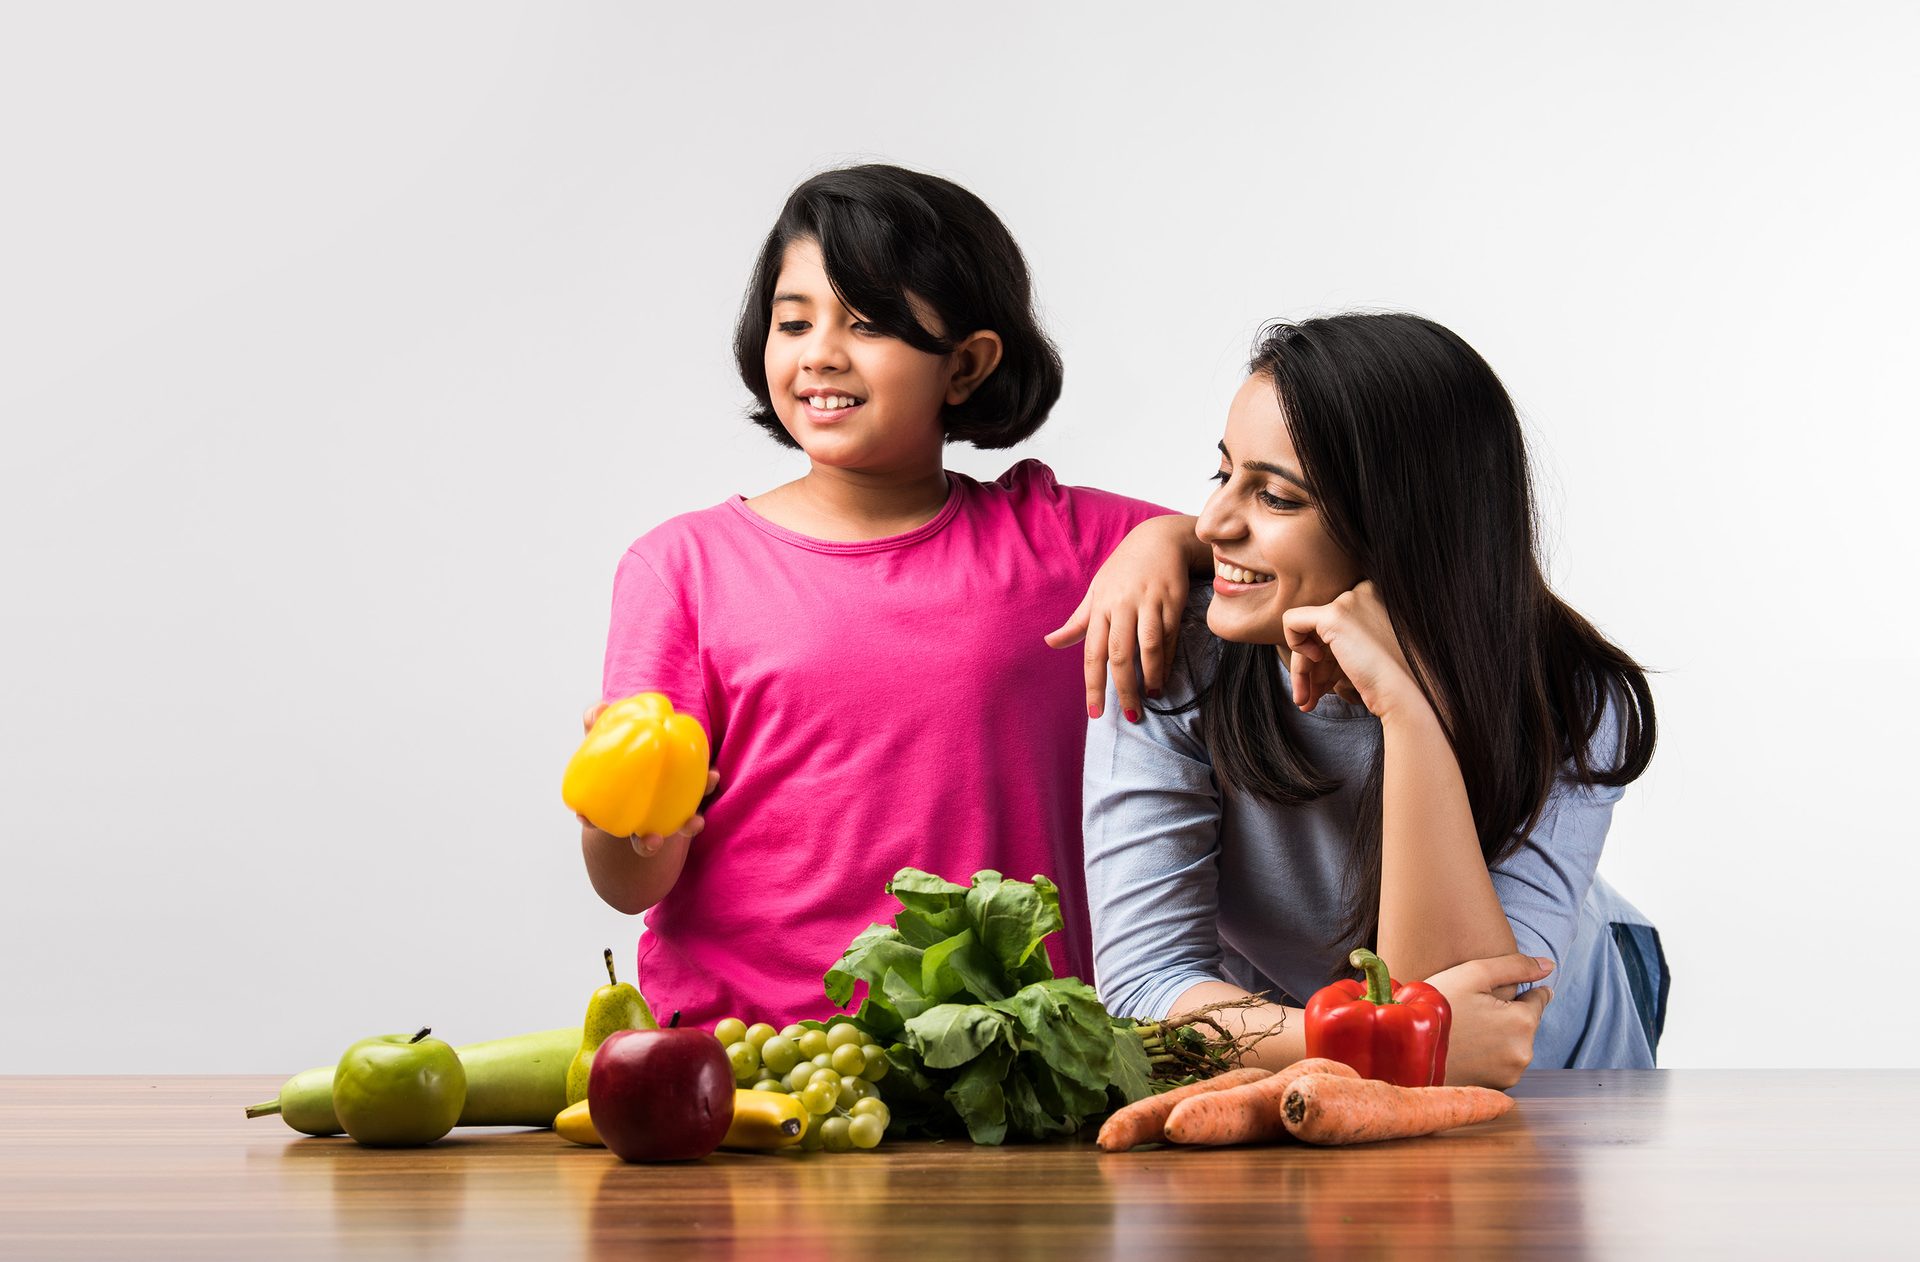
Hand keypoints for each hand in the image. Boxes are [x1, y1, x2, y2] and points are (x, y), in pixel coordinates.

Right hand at [576, 702, 719, 856]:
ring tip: (696, 822)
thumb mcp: (605, 738)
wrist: (653, 746)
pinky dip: (705, 785)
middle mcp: (643, 817)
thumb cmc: (621, 748)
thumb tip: (598, 709)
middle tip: (652, 839)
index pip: (595, 819)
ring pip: (678, 827)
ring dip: (687, 827)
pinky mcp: (694, 796)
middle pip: (641, 839)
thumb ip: (598, 725)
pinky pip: (703, 792)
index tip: (587, 820)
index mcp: (615, 806)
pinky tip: (713, 774)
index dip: (590, 821)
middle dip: (646, 844)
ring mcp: (669, 812)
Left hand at [1044, 517, 1192, 720]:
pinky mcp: (1173, 601)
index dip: (1093, 685)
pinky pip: (1169, 637)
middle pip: (1120, 654)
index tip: (1095, 713)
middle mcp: (1122, 605)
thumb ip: (1077, 622)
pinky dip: (1167, 660)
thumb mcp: (1096, 592)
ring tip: (1151, 697)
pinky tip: (1164, 676)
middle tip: (1130, 716)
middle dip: (1123, 689)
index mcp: (1100, 606)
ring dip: (1150, 676)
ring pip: (1148, 647)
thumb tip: (1049, 643)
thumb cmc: (1123, 570)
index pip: (1092, 652)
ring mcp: (1149, 603)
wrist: (1159, 539)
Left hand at [1281, 580, 1422, 718]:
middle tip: (1309, 698)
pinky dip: (1293, 646)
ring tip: (1305, 701)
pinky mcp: (1334, 615)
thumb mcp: (1370, 652)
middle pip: (1321, 628)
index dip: (1328, 656)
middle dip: (1312, 666)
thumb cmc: (1395, 681)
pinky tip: (1311, 669)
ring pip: (1307, 631)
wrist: (1409, 693)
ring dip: (1303, 670)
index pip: (1336, 624)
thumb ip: (1346, 643)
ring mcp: (1350, 601)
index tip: (1330, 682)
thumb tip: (1311, 650)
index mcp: (1377, 596)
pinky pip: (1291, 621)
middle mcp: (1364, 591)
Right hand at [1424, 953, 1554, 1087]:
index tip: (1489, 994)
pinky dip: (1488, 1055)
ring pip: (1514, 1043)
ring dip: (1498, 1036)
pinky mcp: (1495, 1088)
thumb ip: (1515, 966)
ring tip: (1465, 1030)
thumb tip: (1550, 966)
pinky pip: (1501, 1063)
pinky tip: (1464, 1048)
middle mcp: (1524, 1053)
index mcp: (1523, 1022)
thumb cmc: (1436, 1006)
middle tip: (1470, 1011)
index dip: (1515, 991)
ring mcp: (1510, 1075)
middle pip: (1526, 1023)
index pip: (1539, 998)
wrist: (1403, 1050)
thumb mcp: (1473, 973)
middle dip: (1506, 1014)